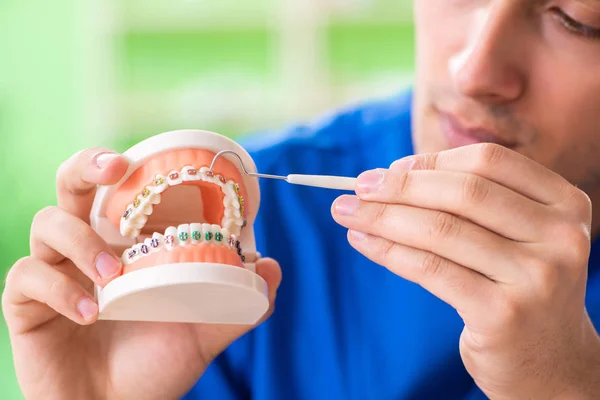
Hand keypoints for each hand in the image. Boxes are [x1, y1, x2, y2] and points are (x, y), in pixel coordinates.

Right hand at [2, 148, 280, 399]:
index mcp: (125, 244)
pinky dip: (59, 289)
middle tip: (115, 169)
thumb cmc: (156, 365)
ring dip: (82, 242)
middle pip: (71, 185)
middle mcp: (87, 248)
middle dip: (88, 166)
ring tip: (112, 277)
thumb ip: (240, 304)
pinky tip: (88, 313)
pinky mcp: (27, 304)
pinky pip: (26, 277)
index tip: (154, 162)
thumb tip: (271, 267)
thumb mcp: (204, 332)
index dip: (132, 167)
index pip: (121, 190)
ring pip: (47, 224)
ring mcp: (55, 271)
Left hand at [331, 143, 599, 398]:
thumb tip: (392, 175)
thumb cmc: (515, 286)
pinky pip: (430, 269)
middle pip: (462, 192)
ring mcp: (536, 277)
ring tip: (347, 213)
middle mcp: (561, 236)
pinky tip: (362, 242)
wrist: (548, 360)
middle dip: (399, 187)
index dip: (432, 161)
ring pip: (440, 230)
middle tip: (356, 188)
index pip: (488, 162)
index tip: (389, 169)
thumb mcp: (512, 235)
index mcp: (565, 203)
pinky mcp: (504, 314)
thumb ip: (468, 202)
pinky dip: (388, 251)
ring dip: (382, 217)